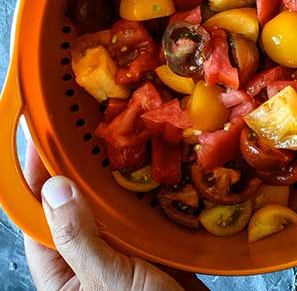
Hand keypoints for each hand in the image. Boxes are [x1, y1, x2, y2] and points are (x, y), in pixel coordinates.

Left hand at [23, 141, 208, 290]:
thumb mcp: (106, 281)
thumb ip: (78, 238)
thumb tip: (54, 188)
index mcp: (63, 268)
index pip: (38, 214)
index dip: (35, 175)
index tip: (41, 138)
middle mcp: (89, 250)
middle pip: (77, 199)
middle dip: (80, 165)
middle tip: (91, 128)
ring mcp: (120, 242)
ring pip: (111, 198)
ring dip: (116, 172)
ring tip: (124, 138)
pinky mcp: (148, 237)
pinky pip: (142, 206)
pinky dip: (146, 185)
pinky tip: (154, 165)